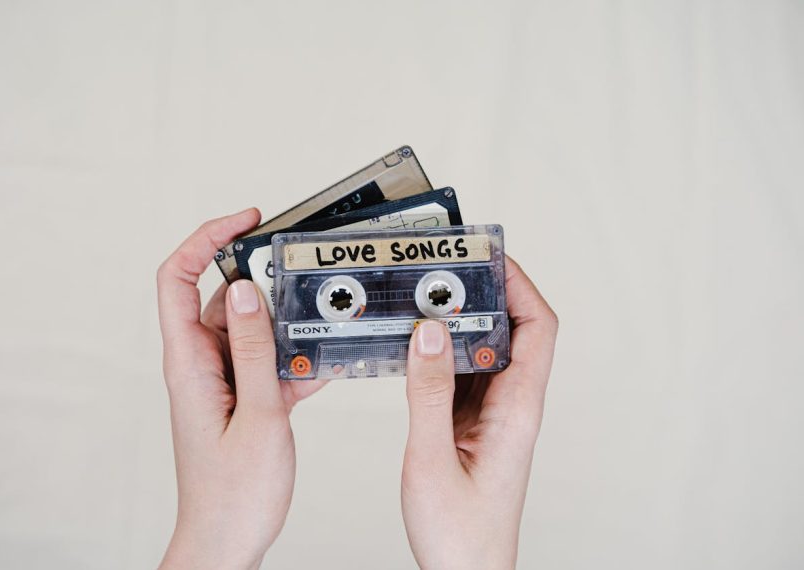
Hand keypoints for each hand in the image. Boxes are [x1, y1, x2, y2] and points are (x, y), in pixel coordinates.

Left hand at [157, 209, 324, 569]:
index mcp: (189, 362)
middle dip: (263, 279)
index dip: (206, 239)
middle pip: (222, 297)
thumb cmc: (233, 494)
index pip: (178, 277)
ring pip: (252, 330)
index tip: (246, 221)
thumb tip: (246, 290)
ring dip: (286, 326)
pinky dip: (294, 359)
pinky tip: (323, 365)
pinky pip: (267, 362)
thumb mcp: (257, 414)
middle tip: (300, 271)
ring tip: (320, 325)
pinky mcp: (241, 398)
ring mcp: (222, 381)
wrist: (226, 542)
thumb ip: (253, 349)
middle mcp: (201, 364)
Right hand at [401, 257, 557, 568]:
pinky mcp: (472, 426)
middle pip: (512, 330)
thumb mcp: (433, 457)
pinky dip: (440, 353)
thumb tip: (428, 331)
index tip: (488, 256)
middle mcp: (512, 407)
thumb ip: (429, 392)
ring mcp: (493, 416)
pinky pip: (461, 375)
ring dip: (458, 322)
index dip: (520, 285)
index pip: (538, 329)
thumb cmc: (461, 535)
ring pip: (484, 351)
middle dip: (482, 293)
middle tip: (445, 270)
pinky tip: (414, 345)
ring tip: (424, 298)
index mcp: (518, 411)